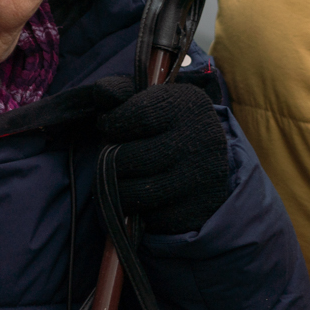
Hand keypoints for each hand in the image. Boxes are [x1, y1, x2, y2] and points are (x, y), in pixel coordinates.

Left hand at [95, 81, 231, 233]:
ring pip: (133, 192)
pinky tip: (141, 196)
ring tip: (120, 176)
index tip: (108, 125)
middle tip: (111, 156)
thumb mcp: (148, 99)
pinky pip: (146, 217)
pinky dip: (135, 210)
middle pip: (130, 158)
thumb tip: (102, 92)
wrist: (207, 161)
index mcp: (190, 106)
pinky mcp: (195, 212)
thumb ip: (120, 92)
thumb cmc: (166, 125)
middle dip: (109, 159)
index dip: (113, 123)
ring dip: (115, 187)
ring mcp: (200, 180)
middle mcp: (202, 141)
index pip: (138, 115)